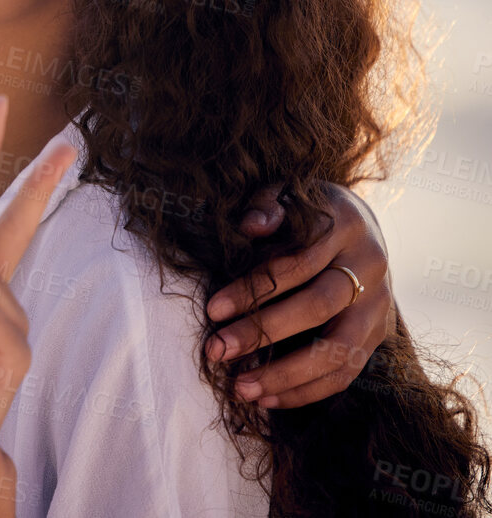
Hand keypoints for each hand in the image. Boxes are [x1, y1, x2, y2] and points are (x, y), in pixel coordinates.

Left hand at [204, 182, 392, 407]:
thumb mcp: (285, 193)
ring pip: (339, 350)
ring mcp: (380, 304)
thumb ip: (266, 204)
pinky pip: (347, 372)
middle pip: (318, 308)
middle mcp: (371, 266)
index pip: (297, 263)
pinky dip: (308, 390)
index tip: (212, 309)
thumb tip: (251, 226)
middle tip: (217, 350)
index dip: (255, 287)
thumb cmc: (303, 209)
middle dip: (264, 333)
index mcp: (345, 226)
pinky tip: (269, 399)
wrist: (357, 223)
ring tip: (242, 389)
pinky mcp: (378, 333)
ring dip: (288, 375)